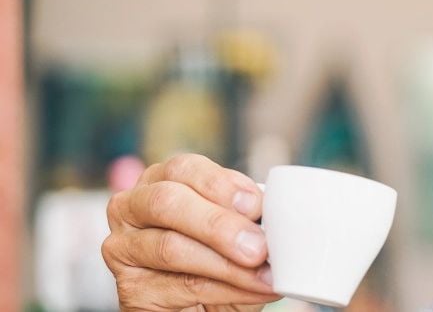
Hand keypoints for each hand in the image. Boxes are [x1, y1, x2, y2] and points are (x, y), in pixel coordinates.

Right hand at [102, 153, 279, 310]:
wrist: (201, 305)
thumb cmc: (219, 258)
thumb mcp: (236, 230)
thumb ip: (247, 217)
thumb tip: (275, 216)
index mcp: (160, 181)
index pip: (182, 168)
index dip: (220, 184)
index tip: (256, 204)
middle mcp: (132, 208)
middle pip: (168, 203)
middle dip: (219, 224)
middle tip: (258, 246)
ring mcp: (123, 248)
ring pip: (171, 248)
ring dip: (226, 263)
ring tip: (264, 273)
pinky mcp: (130, 288)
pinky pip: (180, 286)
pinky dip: (225, 290)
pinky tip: (253, 290)